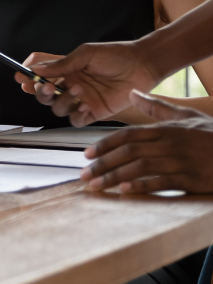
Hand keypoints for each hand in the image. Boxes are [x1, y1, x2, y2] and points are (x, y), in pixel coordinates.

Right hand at [15, 42, 161, 126]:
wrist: (142, 66)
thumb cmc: (114, 55)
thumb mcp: (86, 54)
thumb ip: (62, 64)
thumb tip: (37, 70)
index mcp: (65, 70)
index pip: (40, 75)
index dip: (28, 77)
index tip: (21, 77)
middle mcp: (70, 86)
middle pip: (44, 95)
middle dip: (41, 92)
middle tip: (47, 87)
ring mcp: (81, 100)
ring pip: (58, 109)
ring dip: (62, 101)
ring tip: (78, 89)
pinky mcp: (94, 113)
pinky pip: (76, 120)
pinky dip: (76, 115)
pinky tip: (85, 105)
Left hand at [81, 91, 212, 193]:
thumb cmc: (212, 135)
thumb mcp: (186, 116)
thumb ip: (156, 106)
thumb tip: (131, 92)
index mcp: (166, 128)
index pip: (128, 136)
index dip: (105, 145)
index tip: (87, 155)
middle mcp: (170, 143)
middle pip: (128, 152)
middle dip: (103, 164)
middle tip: (84, 175)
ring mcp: (181, 161)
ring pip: (140, 167)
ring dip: (114, 177)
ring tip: (96, 186)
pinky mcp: (191, 179)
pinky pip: (161, 182)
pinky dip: (141, 186)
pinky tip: (124, 192)